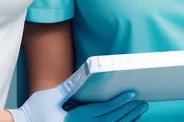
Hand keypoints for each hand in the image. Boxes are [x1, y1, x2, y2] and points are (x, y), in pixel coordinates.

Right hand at [7, 84, 147, 121]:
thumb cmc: (35, 111)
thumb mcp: (52, 96)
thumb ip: (71, 85)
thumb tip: (88, 70)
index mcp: (72, 121)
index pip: (101, 111)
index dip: (118, 103)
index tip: (132, 94)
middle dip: (127, 112)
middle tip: (142, 102)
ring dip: (125, 121)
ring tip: (139, 111)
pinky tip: (127, 121)